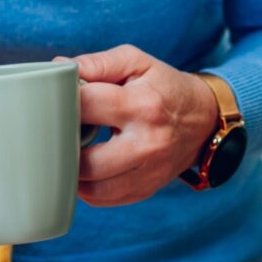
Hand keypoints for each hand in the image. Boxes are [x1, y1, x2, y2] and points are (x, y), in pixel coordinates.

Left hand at [70, 45, 218, 206]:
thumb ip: (97, 63)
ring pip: (93, 188)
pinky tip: (84, 169)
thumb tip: (58, 69)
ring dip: (73, 173)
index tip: (58, 100)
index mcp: (141, 106)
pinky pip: (104, 199)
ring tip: (69, 153)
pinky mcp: (147, 188)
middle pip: (86, 160)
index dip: (63, 102)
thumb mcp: (136, 62)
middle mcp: (147, 143)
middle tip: (59, 134)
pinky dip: (87, 188)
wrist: (204, 118)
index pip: (85, 106)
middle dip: (65, 146)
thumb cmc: (163, 87)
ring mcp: (149, 171)